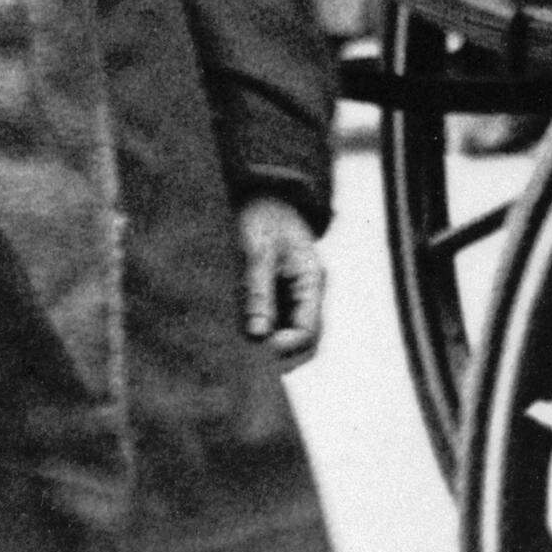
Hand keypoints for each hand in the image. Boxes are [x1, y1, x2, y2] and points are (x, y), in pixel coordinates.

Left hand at [237, 195, 328, 367]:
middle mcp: (309, 293)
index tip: (257, 348)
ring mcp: (296, 295)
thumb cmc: (263, 218)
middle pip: (303, 339)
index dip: (285, 346)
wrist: (263, 195)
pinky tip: (239, 327)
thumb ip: (257, 293)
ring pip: (288, 333)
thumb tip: (256, 335)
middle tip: (247, 356)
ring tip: (239, 341)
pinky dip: (259, 328)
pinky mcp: (280, 295)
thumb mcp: (258, 253)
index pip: (308, 330)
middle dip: (278, 351)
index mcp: (312, 281)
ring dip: (267, 341)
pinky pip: (274, 321)